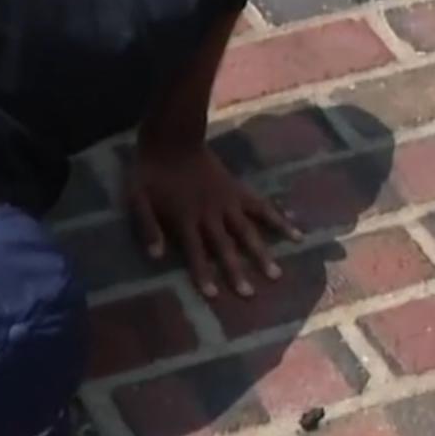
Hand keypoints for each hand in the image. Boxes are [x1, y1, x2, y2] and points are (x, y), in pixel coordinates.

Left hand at [128, 142, 301, 297]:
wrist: (173, 139)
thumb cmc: (151, 172)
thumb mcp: (137, 198)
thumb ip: (147, 226)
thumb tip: (155, 256)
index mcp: (185, 218)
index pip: (195, 252)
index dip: (203, 274)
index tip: (214, 296)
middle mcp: (210, 214)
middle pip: (225, 247)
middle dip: (236, 271)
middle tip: (249, 294)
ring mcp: (228, 202)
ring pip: (247, 231)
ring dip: (261, 253)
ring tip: (276, 274)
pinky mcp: (240, 191)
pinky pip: (263, 207)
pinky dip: (280, 220)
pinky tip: (297, 235)